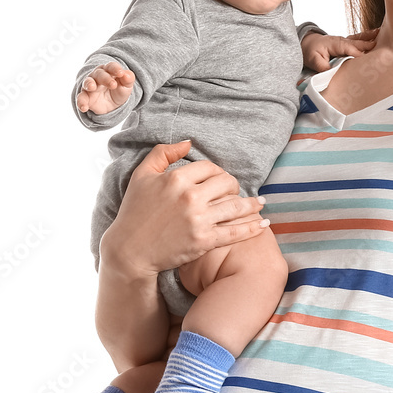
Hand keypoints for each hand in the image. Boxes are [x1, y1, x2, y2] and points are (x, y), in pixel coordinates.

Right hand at [76, 61, 134, 113]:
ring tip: (92, 87)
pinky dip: (81, 102)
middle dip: (105, 78)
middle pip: (100, 74)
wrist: (113, 104)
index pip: (111, 66)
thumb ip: (128, 79)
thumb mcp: (127, 85)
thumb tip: (127, 75)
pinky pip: (81, 98)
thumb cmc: (119, 89)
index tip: (120, 73)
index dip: (115, 69)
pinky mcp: (85, 96)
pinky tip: (84, 107)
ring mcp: (90, 86)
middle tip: (113, 85)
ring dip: (89, 84)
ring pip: (87, 82)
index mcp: (109, 70)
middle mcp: (97, 76)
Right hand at [99, 141, 268, 277]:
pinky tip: (263, 224)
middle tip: (233, 191)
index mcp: (177, 178)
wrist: (129, 251)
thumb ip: (163, 153)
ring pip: (235, 206)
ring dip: (251, 205)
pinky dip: (252, 228)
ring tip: (260, 203)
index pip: (210, 167)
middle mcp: (190, 197)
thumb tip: (188, 142)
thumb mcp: (142, 176)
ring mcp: (199, 220)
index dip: (216, 171)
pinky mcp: (204, 241)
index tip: (217, 178)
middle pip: (227, 183)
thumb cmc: (134, 212)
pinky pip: (235, 232)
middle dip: (232, 186)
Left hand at [301, 27, 379, 71]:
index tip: (367, 58)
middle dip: (368, 44)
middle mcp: (341, 41)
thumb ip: (322, 66)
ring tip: (381, 34)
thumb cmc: (310, 51)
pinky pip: (358, 40)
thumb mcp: (313, 60)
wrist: (307, 43)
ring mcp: (345, 41)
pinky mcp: (346, 43)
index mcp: (335, 44)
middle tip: (380, 45)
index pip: (348, 49)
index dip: (357, 53)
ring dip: (370, 37)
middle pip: (357, 43)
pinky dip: (367, 37)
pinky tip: (376, 34)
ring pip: (359, 39)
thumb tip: (331, 71)